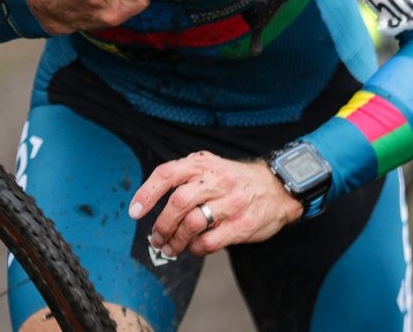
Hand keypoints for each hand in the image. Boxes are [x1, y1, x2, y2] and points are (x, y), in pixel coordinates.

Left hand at [128, 151, 302, 258]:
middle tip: (156, 238)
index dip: (147, 193)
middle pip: (177, 202)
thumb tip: (150, 200)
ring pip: (191, 224)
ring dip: (175, 241)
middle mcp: (216, 181)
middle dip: (161, 224)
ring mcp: (230, 203)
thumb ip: (185, 176)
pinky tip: (194, 248)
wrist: (278, 187)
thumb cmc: (236, 180)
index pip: (167, 173)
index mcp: (203, 164)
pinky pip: (209, 242)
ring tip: (170, 248)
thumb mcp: (211, 166)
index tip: (135, 212)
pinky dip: (196, 249)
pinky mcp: (241, 225)